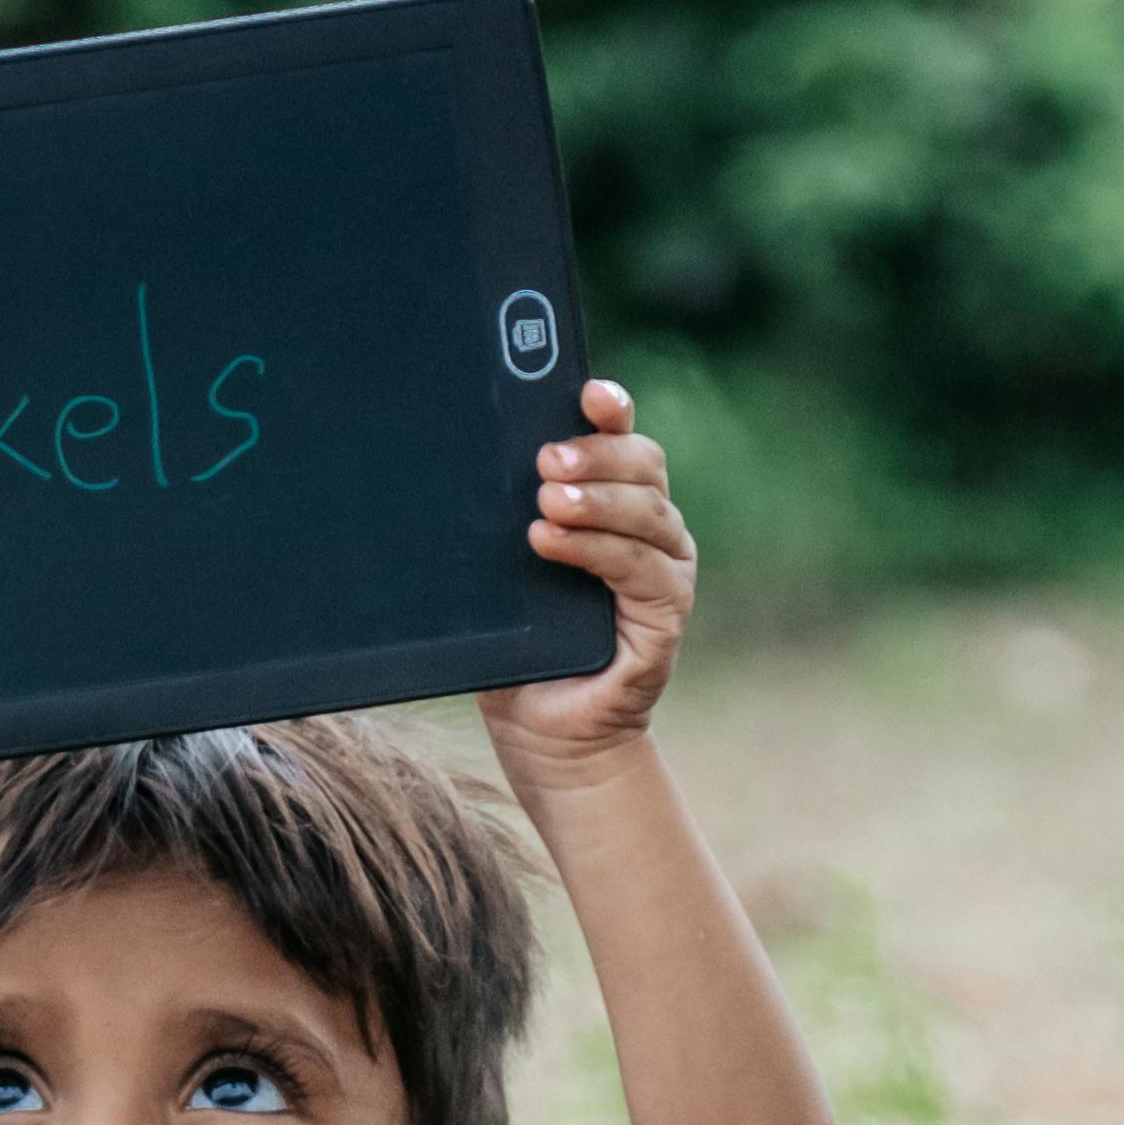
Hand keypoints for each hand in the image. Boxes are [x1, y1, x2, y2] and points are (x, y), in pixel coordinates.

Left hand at [480, 381, 694, 788]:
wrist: (542, 733)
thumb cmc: (521, 648)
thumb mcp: (503, 573)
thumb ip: (501, 521)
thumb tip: (457, 465)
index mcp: (614, 504)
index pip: (622, 439)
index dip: (611, 409)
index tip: (584, 391)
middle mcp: (650, 530)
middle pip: (644, 465)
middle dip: (598, 452)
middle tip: (547, 459)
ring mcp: (664, 570)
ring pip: (648, 511)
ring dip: (597, 500)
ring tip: (546, 502)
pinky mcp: (666, 615)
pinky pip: (640, 567)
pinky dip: (595, 549)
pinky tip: (550, 543)